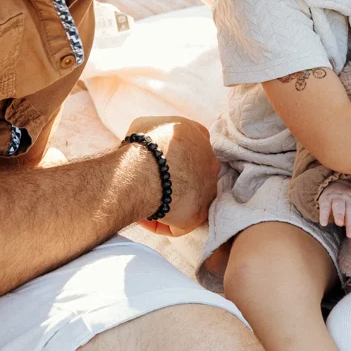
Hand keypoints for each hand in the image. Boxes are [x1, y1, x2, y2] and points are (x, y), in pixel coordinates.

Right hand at [126, 116, 218, 236]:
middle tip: (147, 187)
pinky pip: (179, 225)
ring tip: (143, 204)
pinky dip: (161, 224)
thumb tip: (146, 146)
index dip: (171, 159)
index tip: (154, 167)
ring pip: (186, 201)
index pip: (191, 149)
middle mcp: (209, 161)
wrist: (144, 169)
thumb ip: (153, 134)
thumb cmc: (142, 146)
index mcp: (199, 137)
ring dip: (166, 205)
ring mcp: (207, 188)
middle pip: (191, 176)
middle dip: (170, 183)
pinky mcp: (199, 213)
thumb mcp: (145, 126)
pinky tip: (143, 219)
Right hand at [318, 180, 350, 237]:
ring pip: (339, 206)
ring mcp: (337, 197)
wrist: (336, 182)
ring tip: (340, 224)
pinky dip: (324, 214)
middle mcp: (349, 198)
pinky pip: (325, 206)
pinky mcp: (326, 197)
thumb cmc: (349, 200)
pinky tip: (324, 223)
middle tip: (350, 235)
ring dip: (340, 215)